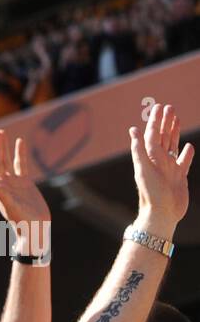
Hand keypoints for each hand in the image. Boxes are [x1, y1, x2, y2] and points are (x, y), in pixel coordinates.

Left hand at [0, 128, 50, 255]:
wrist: (35, 227)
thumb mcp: (11, 208)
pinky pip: (21, 164)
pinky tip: (19, 141)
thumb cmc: (22, 221)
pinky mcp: (25, 183)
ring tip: (2, 133)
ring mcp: (13, 183)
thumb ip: (1, 197)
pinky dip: (20, 153)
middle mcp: (3, 184)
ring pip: (6, 160)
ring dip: (4, 147)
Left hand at [130, 103, 192, 236]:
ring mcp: (170, 169)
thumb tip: (133, 130)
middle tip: (169, 107)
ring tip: (177, 119)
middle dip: (166, 122)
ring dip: (174, 132)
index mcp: (150, 158)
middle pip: (163, 137)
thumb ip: (139, 149)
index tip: (160, 107)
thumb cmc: (152, 193)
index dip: (156, 121)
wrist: (162, 214)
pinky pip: (184, 162)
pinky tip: (189, 147)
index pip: (153, 135)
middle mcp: (159, 161)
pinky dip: (186, 154)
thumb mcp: (144, 169)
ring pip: (173, 145)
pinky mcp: (179, 177)